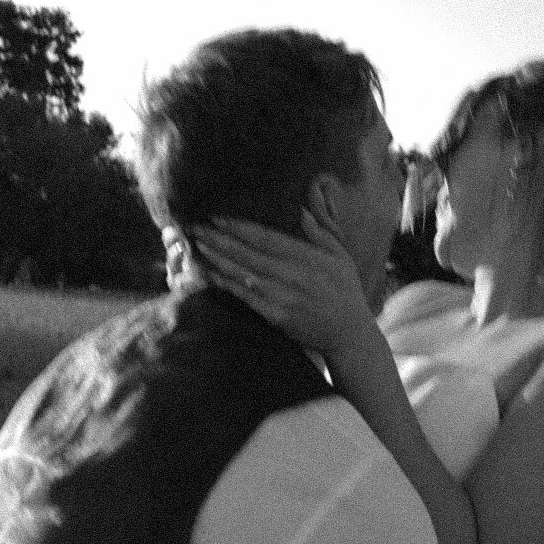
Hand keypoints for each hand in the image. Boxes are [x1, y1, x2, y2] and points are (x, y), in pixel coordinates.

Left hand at [191, 211, 375, 356]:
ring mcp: (284, 297)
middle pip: (250, 254)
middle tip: (195, 228)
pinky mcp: (277, 316)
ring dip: (219, 260)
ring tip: (198, 246)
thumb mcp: (340, 256)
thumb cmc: (345, 291)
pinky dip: (229, 286)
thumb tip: (301, 209)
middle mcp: (294, 275)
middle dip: (220, 240)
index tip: (218, 218)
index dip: (240, 228)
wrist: (348, 334)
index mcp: (308, 257)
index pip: (267, 238)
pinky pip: (247, 298)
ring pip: (245, 274)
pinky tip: (212, 275)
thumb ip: (320, 232)